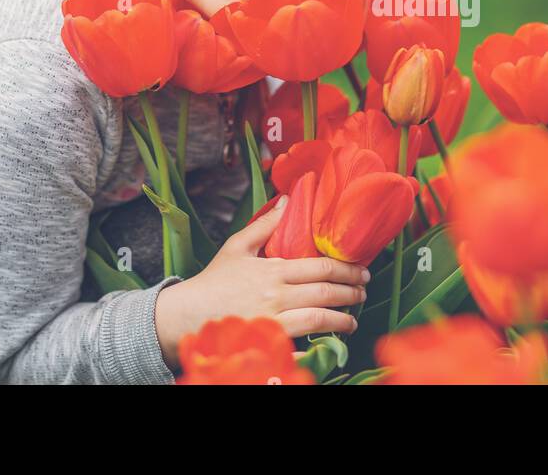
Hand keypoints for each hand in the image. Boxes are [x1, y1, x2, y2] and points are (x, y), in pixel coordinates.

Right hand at [154, 195, 370, 371]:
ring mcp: (272, 321)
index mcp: (273, 270)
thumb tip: (288, 199)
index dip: (346, 269)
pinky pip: (298, 347)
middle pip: (325, 293)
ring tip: (353, 320)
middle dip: (351, 292)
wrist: (184, 315)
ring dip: (342, 320)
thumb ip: (265, 225)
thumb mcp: (237, 246)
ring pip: (318, 320)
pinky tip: (328, 345)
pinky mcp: (266, 343)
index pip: (320, 267)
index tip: (361, 270)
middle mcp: (276, 295)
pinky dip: (315, 347)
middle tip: (363, 291)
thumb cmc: (213, 281)